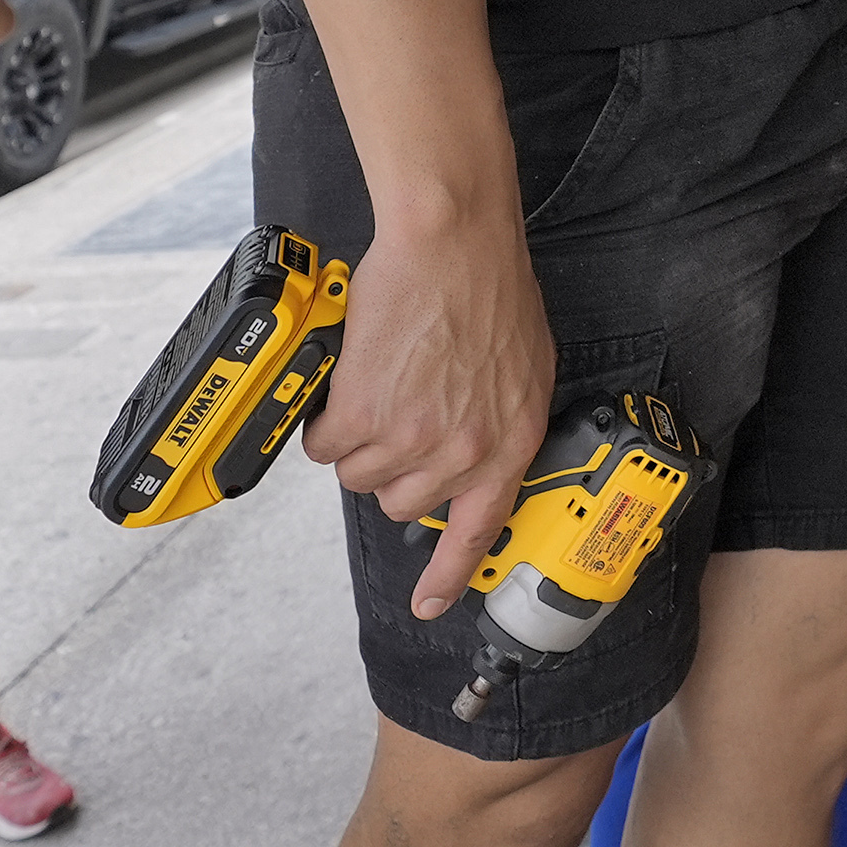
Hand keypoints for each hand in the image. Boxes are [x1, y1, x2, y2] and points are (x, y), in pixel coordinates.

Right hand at [302, 193, 554, 619]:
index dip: (448, 575)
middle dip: (392, 469)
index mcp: (510, 443)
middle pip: (405, 502)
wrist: (452, 241)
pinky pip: (325, 446)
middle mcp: (463, 452)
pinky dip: (324, 420)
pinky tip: (344, 384)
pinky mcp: (363, 414)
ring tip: (371, 390)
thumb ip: (497, 421)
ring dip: (356, 442)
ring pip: (359, 476)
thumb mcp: (521, 368)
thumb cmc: (490, 288)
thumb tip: (470, 452)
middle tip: (393, 420)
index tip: (429, 605)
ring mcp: (412, 437)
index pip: (479, 532)